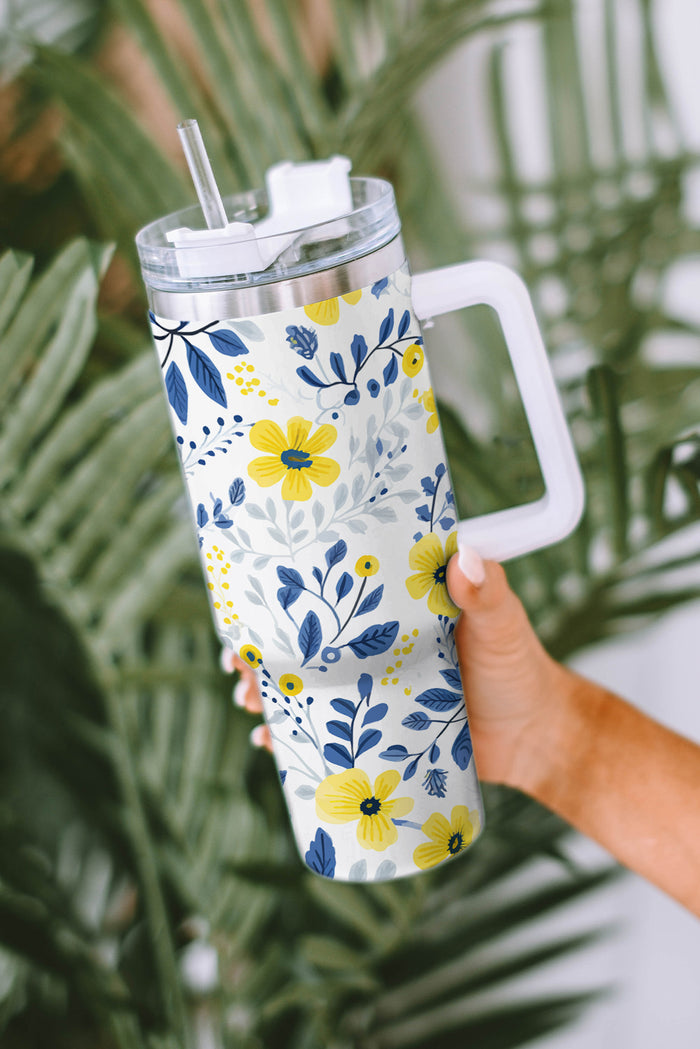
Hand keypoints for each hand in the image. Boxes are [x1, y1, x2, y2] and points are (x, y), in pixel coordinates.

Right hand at [221, 546, 569, 792]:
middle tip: (238, 662)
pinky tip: (269, 747)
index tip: (250, 598)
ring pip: (304, 687)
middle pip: (303, 642)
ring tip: (249, 703)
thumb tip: (467, 558)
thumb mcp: (502, 624)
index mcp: (394, 609)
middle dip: (261, 650)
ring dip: (268, 693)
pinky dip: (292, 741)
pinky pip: (323, 733)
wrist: (535, 738)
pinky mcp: (374, 730)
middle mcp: (372, 645)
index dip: (287, 595)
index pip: (332, 590)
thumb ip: (487, 593)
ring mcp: (369, 688)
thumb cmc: (520, 668)